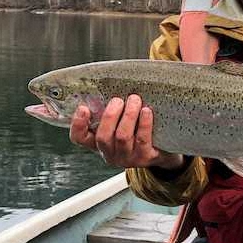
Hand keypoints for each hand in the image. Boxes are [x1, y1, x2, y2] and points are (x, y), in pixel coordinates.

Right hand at [69, 95, 185, 170]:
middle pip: (103, 137)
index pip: (80, 138)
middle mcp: (110, 153)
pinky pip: (142, 139)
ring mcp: (127, 158)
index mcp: (99, 143)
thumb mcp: (120, 121)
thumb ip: (110, 109)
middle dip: (110, 115)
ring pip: (122, 137)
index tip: (83, 107)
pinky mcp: (146, 158)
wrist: (164, 149)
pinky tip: (146, 111)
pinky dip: (144, 123)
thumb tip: (105, 85)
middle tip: (118, 100)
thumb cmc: (138, 129)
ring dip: (128, 115)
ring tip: (135, 100)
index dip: (78, 124)